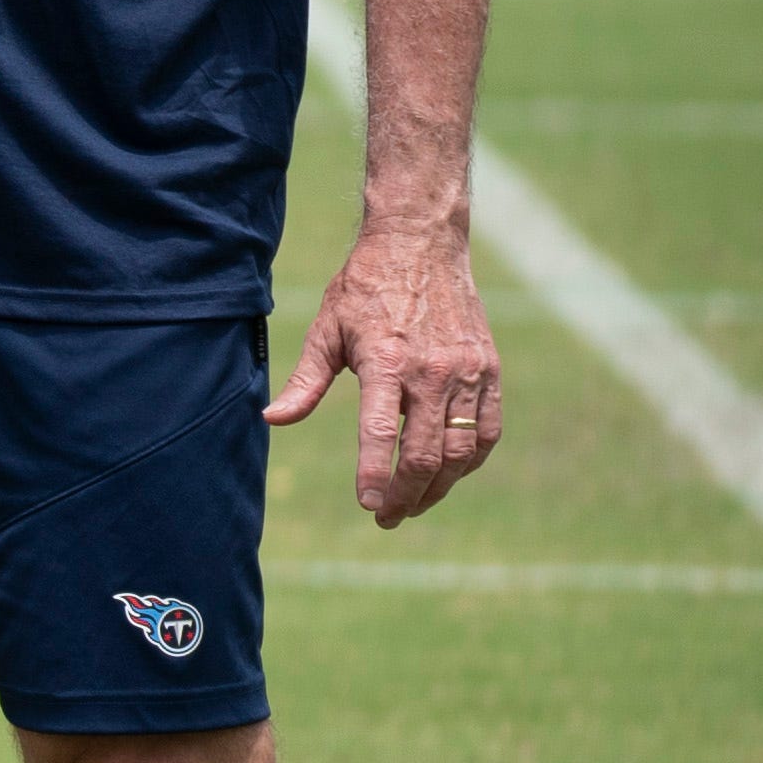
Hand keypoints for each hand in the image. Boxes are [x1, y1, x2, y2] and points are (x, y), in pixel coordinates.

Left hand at [267, 212, 503, 526]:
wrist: (421, 245)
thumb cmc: (365, 288)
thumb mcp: (326, 329)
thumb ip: (305, 381)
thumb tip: (272, 420)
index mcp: (387, 363)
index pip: (380, 433)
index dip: (375, 475)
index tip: (367, 505)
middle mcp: (433, 371)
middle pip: (427, 453)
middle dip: (406, 494)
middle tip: (385, 517)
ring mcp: (468, 372)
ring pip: (461, 450)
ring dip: (439, 486)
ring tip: (413, 504)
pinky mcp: (490, 370)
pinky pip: (488, 430)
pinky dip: (470, 460)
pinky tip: (448, 474)